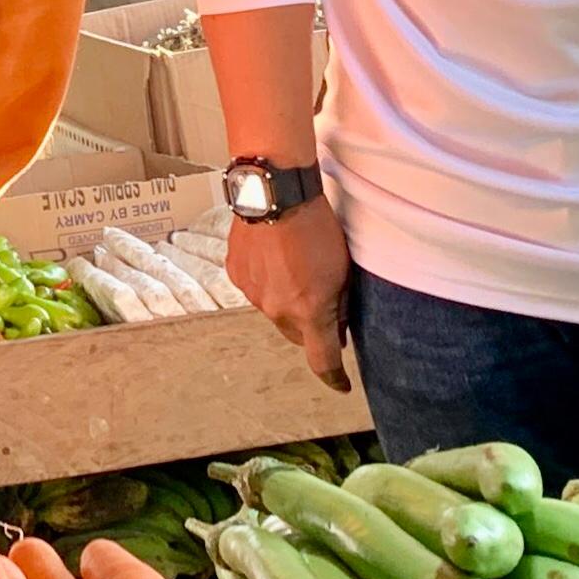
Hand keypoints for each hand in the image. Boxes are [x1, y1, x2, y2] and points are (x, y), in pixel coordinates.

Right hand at [229, 201, 352, 390]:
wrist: (275, 193)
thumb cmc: (317, 227)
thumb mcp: (343, 270)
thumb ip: (339, 306)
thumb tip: (336, 329)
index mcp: (308, 312)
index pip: (322, 360)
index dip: (334, 378)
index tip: (341, 385)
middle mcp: (276, 309)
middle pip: (296, 334)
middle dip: (310, 326)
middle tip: (323, 302)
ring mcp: (252, 292)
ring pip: (274, 310)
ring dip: (287, 300)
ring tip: (296, 267)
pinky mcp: (236, 273)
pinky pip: (255, 289)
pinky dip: (267, 282)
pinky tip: (276, 257)